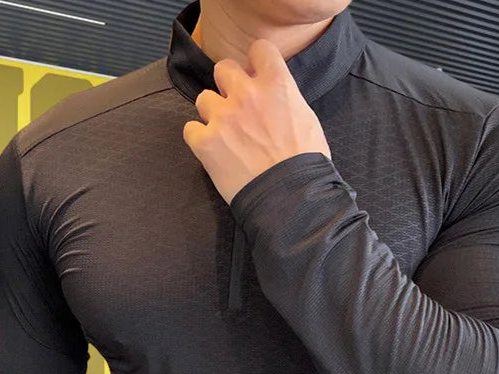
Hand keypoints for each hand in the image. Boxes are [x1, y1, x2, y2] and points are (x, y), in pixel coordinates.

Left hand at [182, 38, 330, 205]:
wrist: (290, 199)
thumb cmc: (305, 166)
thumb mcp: (308, 121)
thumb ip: (286, 100)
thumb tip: (275, 97)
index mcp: (276, 85)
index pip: (259, 49)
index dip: (256, 61)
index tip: (254, 73)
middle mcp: (246, 94)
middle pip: (223, 69)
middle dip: (228, 85)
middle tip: (236, 106)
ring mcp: (223, 118)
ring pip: (204, 99)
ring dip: (212, 114)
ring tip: (225, 135)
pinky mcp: (205, 142)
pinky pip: (190, 130)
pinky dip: (199, 139)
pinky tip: (213, 152)